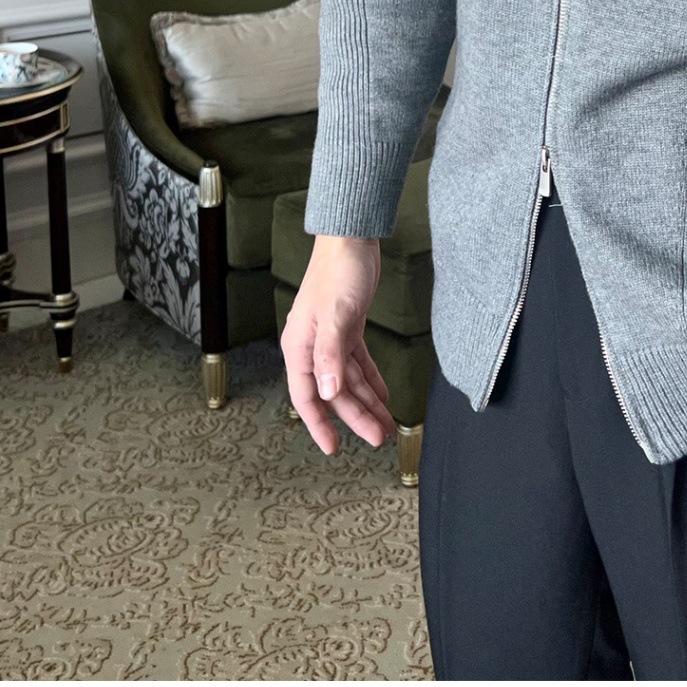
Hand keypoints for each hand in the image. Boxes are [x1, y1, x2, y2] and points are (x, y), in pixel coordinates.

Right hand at [280, 234, 396, 454]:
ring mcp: (331, 338)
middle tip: (378, 437)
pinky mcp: (348, 328)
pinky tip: (383, 395)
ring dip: (366, 402)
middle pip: (334, 392)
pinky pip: (358, 363)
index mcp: (300, 346)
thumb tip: (329, 393)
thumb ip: (330, 355)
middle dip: (355, 417)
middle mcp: (313, 346)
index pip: (307, 395)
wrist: (351, 239)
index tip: (333, 447)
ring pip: (348, 380)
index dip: (319, 424)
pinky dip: (371, 379)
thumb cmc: (338, 271)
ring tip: (385, 423)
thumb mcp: (336, 314)